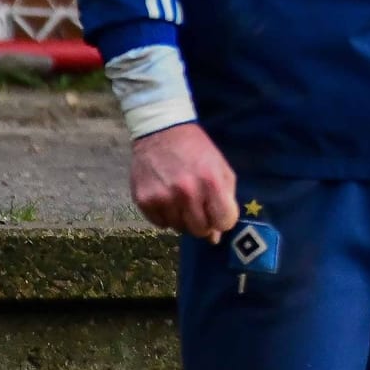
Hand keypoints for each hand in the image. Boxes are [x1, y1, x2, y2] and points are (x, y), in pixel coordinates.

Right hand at [130, 123, 239, 242]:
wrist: (161, 132)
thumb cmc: (197, 151)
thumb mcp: (221, 168)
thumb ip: (226, 199)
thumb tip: (216, 237)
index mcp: (211, 182)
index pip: (224, 222)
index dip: (224, 220)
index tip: (219, 213)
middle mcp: (186, 192)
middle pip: (201, 230)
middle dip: (205, 222)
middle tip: (200, 206)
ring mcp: (163, 198)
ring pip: (179, 228)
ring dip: (184, 218)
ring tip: (182, 198)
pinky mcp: (143, 201)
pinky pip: (160, 224)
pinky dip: (166, 216)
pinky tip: (168, 197)